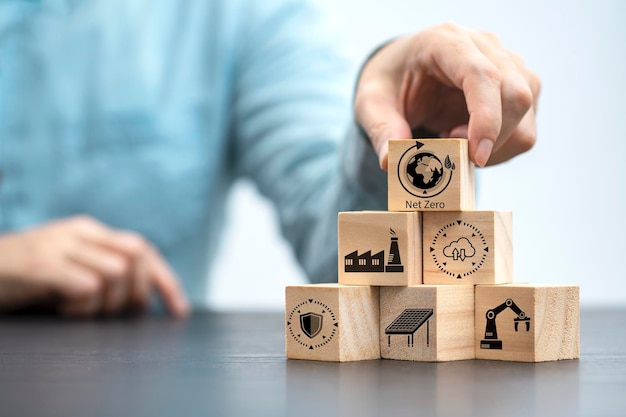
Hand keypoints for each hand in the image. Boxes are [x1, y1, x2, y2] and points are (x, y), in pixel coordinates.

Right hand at [0, 216, 189, 317]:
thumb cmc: (26, 275)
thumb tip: (146, 298)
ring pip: (116, 272)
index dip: (166, 281)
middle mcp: (79, 232)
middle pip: (137, 257)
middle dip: (138, 293)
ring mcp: (59, 245)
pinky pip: (86, 285)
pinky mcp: (40, 265)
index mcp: (91, 231)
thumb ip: (104, 270)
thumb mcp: (70, 265)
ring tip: (80, 312)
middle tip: (113, 314)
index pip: (143, 249)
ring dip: (106, 304)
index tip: (179, 311)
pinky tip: (66, 312)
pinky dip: (84, 307)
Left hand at [355, 23, 540, 167]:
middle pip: (516, 95)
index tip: (475, 155)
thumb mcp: (371, 103)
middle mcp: (485, 46)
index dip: (486, 118)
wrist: (403, 71)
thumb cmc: (389, 82)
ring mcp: (507, 64)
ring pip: (526, 112)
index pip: (483, 75)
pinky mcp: (519, 85)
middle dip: (492, 138)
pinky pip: (525, 127)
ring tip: (455, 141)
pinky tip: (469, 140)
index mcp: (446, 42)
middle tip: (453, 152)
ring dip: (497, 144)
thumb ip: (380, 128)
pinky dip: (501, 147)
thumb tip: (391, 160)